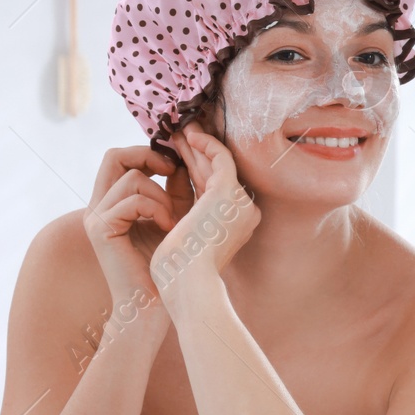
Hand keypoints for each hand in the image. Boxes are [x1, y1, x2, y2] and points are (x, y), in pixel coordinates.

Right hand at [82, 145, 193, 307]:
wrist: (156, 302)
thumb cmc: (168, 263)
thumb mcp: (174, 216)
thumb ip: (175, 189)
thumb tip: (180, 161)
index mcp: (111, 202)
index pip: (120, 158)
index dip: (148, 152)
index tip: (175, 163)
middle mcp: (98, 206)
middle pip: (114, 156)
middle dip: (148, 157)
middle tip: (173, 171)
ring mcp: (95, 217)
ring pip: (130, 178)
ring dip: (162, 195)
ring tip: (174, 220)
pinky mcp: (101, 230)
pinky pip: (132, 200)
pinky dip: (157, 210)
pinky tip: (169, 228)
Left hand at [150, 123, 259, 299]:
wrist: (188, 284)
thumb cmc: (179, 273)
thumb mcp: (183, 238)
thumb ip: (184, 214)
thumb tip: (170, 195)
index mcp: (234, 227)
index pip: (213, 191)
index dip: (196, 171)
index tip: (179, 157)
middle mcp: (244, 213)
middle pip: (215, 175)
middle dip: (196, 154)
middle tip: (179, 136)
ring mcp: (239, 201)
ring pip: (218, 163)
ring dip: (198, 145)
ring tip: (180, 131)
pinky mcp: (228, 191)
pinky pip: (219, 157)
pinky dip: (204, 145)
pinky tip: (188, 137)